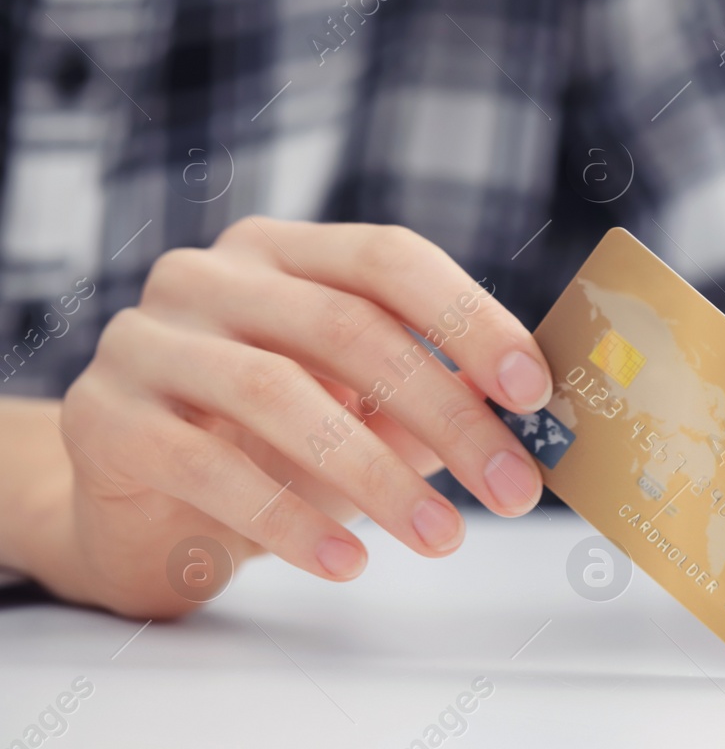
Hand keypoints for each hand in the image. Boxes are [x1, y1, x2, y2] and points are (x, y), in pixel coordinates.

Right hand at [41, 217, 550, 617]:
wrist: (137, 511)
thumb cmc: (268, 448)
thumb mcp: (360, 412)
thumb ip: (432, 398)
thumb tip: (528, 415)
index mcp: (281, 253)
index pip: (387, 257)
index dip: (468, 318)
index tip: (533, 389)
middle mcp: (207, 276)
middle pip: (348, 328)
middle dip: (446, 414)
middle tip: (512, 487)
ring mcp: (145, 340)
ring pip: (279, 393)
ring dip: (377, 475)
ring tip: (443, 537)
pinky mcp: (103, 418)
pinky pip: (209, 467)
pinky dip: (289, 519)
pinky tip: (349, 560)